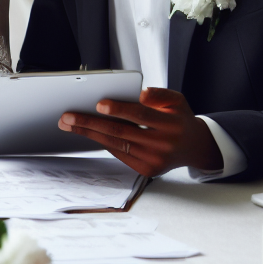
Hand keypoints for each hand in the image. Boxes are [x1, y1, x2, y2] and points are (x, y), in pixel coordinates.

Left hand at [57, 86, 222, 175]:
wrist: (194, 147)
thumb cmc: (179, 119)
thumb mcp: (176, 101)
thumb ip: (159, 94)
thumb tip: (141, 93)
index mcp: (171, 125)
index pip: (141, 115)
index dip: (119, 109)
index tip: (98, 104)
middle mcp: (163, 144)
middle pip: (122, 132)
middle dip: (91, 123)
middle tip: (68, 117)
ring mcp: (154, 160)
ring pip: (116, 144)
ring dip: (89, 134)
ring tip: (69, 125)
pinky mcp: (146, 170)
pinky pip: (119, 153)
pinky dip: (102, 142)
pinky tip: (87, 133)